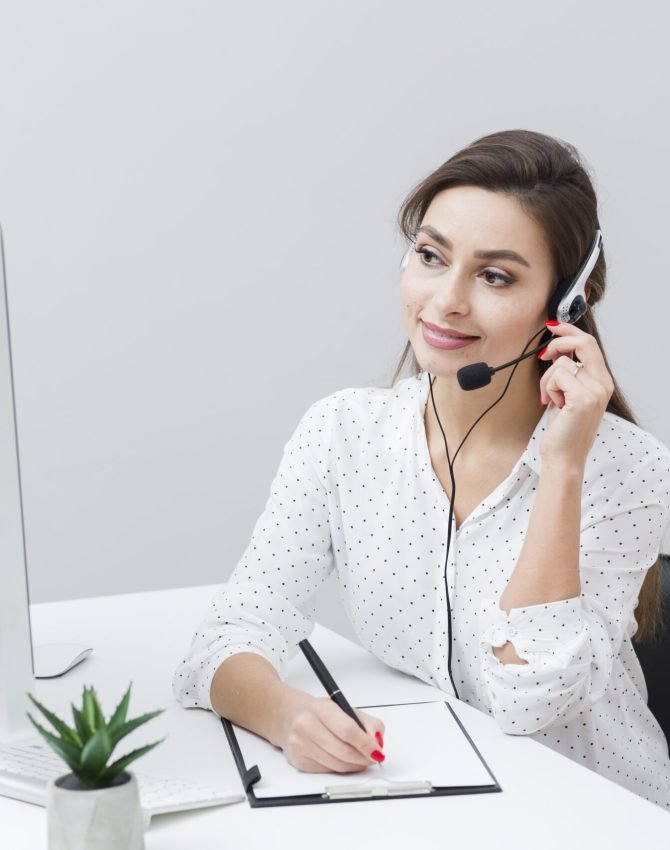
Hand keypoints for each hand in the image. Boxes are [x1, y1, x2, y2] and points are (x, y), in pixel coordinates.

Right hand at [279, 694, 385, 772]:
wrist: (289, 716)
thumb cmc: (319, 713)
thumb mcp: (344, 708)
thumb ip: (367, 723)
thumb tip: (378, 742)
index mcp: (321, 708)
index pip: (348, 730)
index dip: (366, 744)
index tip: (377, 751)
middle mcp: (307, 725)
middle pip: (344, 751)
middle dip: (363, 758)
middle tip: (373, 757)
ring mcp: (300, 745)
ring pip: (337, 765)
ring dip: (354, 766)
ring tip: (360, 759)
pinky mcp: (299, 762)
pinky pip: (328, 771)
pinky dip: (341, 769)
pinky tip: (343, 760)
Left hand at [537, 321, 613, 466]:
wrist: (564, 457)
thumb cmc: (563, 429)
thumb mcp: (567, 395)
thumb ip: (569, 374)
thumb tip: (556, 351)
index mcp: (602, 382)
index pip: (590, 345)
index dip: (570, 332)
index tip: (553, 326)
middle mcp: (602, 384)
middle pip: (584, 343)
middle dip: (559, 342)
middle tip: (544, 355)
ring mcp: (594, 390)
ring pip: (562, 362)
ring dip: (548, 380)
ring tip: (551, 399)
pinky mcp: (581, 397)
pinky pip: (556, 375)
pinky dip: (548, 388)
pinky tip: (553, 405)